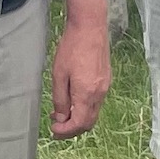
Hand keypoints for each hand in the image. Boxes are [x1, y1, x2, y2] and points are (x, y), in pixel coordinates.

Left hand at [49, 19, 110, 137]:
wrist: (90, 27)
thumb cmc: (72, 48)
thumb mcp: (59, 75)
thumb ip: (60, 100)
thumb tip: (62, 118)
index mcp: (87, 94)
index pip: (79, 124)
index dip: (66, 132)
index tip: (53, 130)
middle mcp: (100, 93)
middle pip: (89, 122)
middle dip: (72, 129)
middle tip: (56, 127)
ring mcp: (105, 86)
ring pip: (93, 112)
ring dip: (78, 117)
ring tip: (60, 113)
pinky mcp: (106, 79)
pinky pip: (96, 102)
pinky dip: (84, 107)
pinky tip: (72, 99)